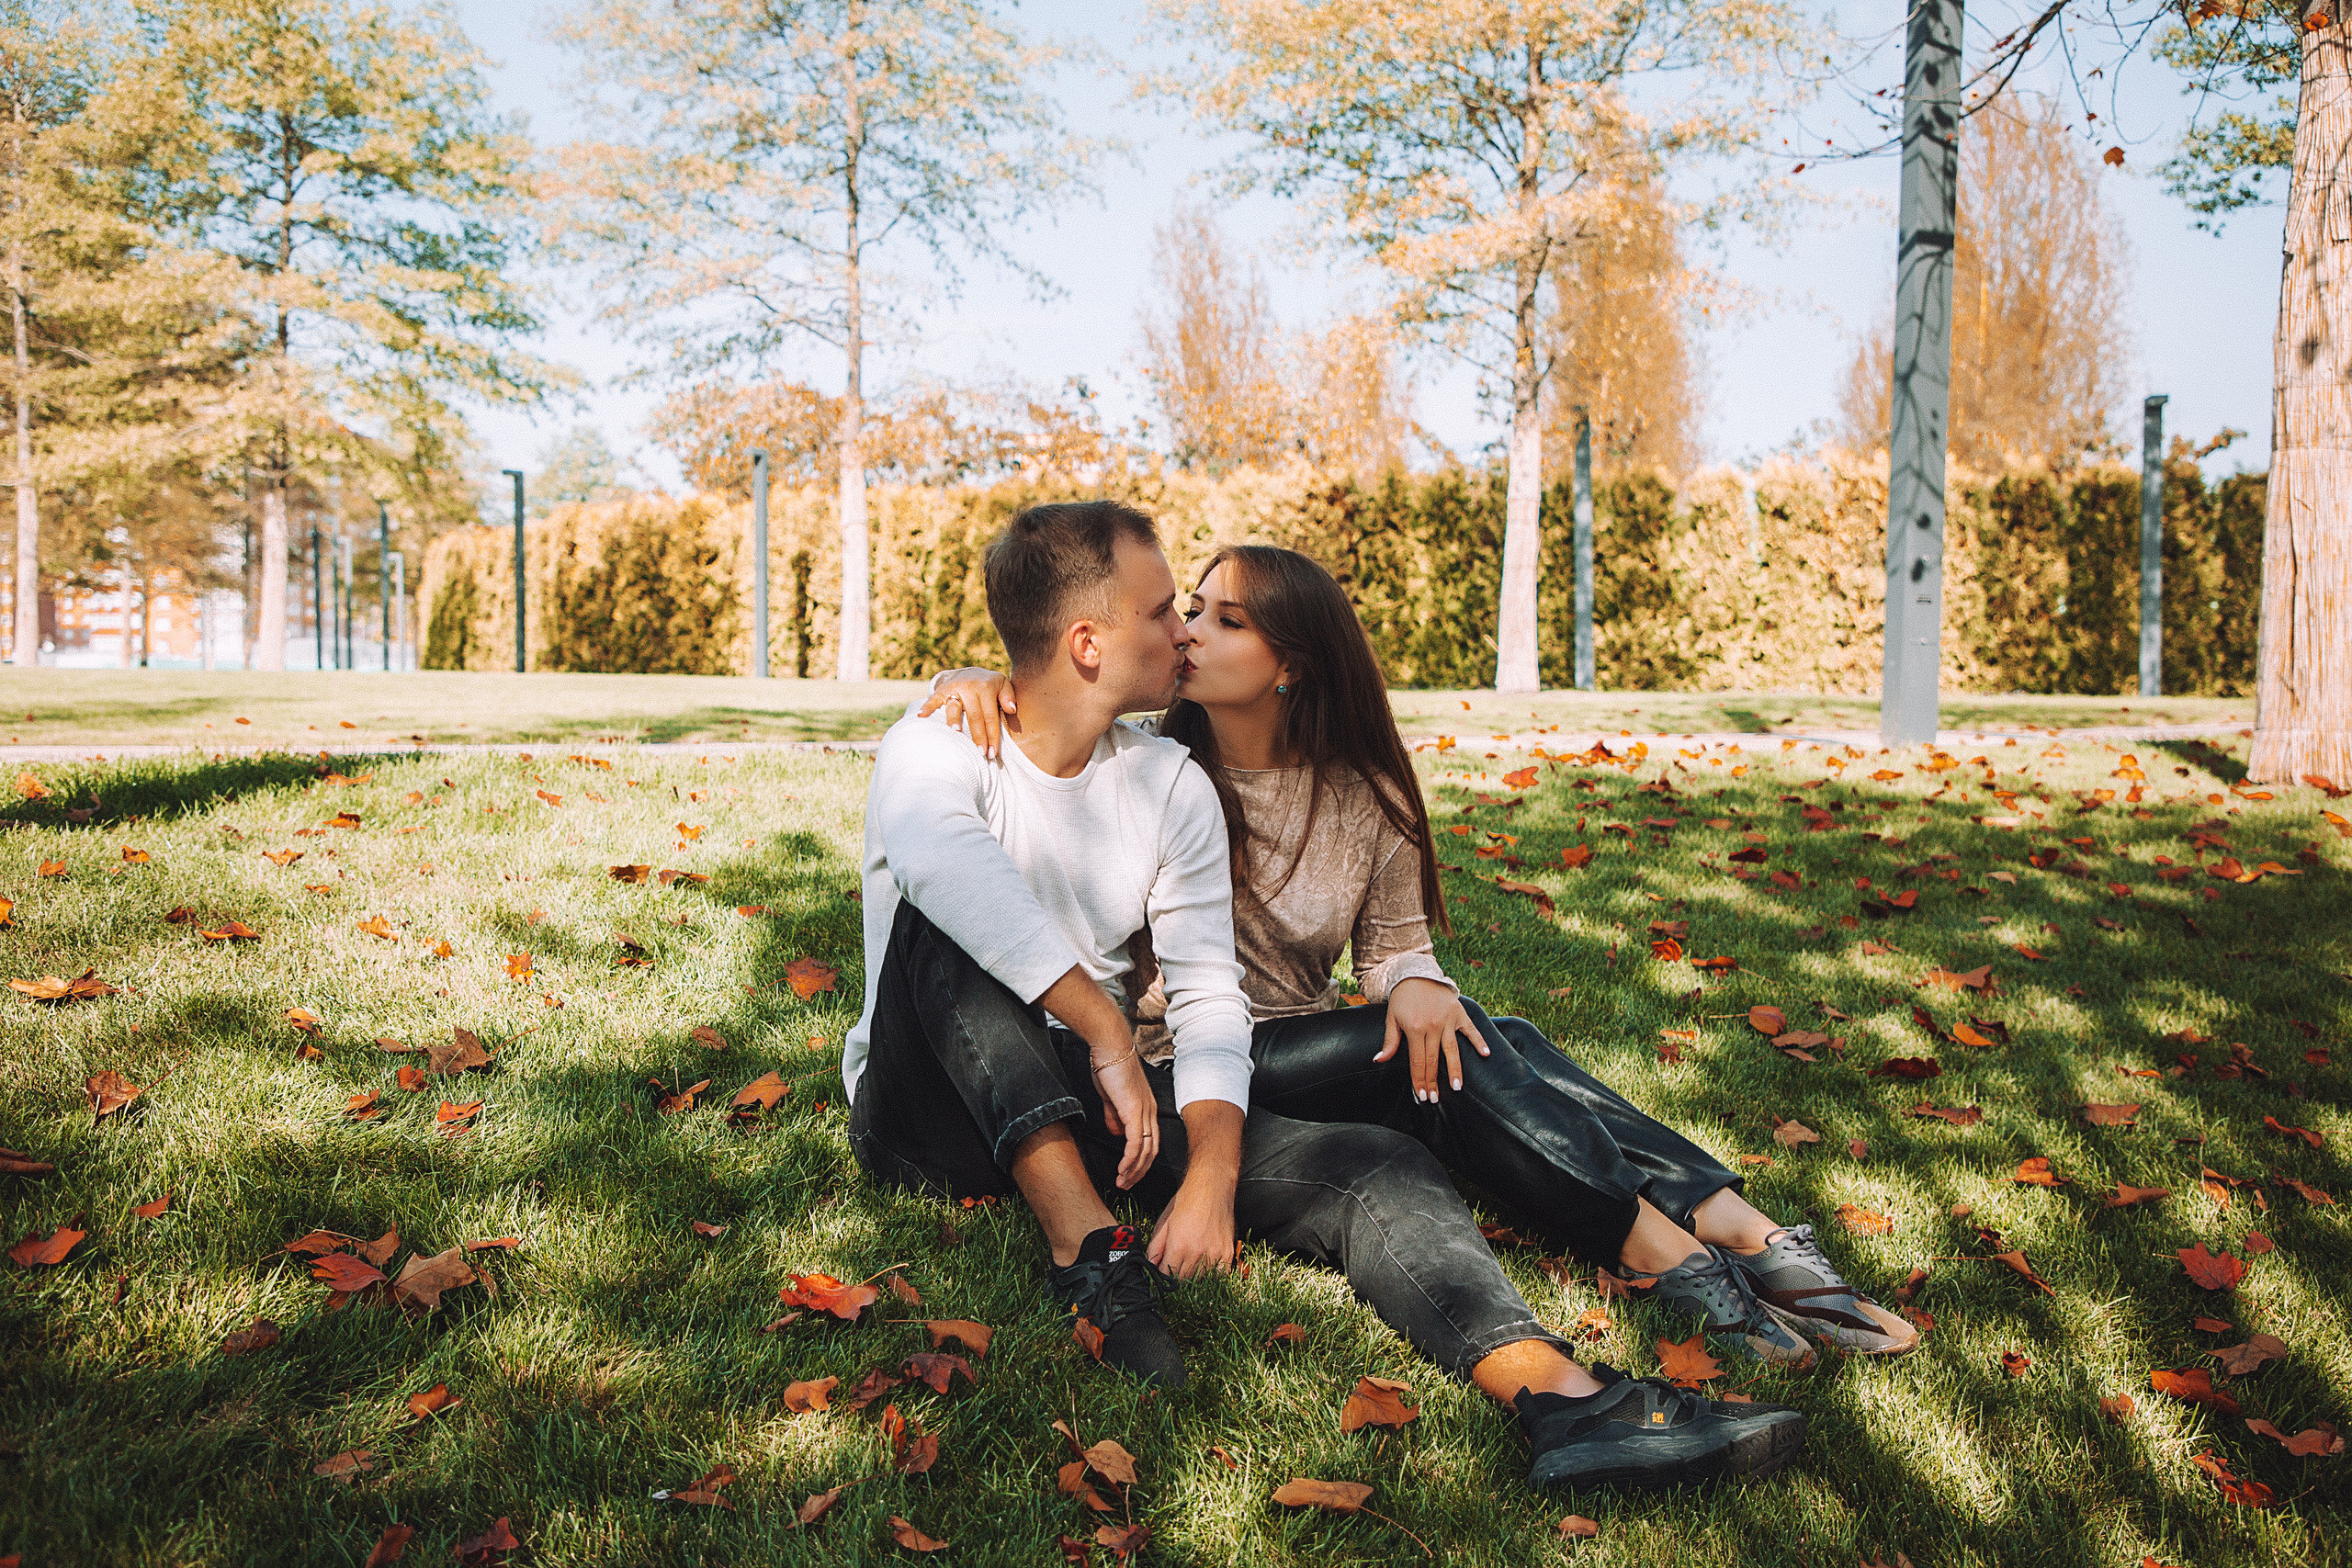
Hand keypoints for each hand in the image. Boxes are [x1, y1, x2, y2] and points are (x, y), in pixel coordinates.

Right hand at [915, 667, 1014, 758]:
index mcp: (986, 687)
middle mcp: (969, 687)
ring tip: (956, 733)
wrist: (972, 672)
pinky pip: (933, 699)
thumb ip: (1009, 696)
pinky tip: (921, 717)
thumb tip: (1011, 710)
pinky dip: (926, 707)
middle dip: (978, 736)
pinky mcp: (941, 690)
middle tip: (980, 753)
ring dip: (954, 720)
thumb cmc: (990, 685)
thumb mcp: (1003, 685)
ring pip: (954, 708)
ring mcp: (954, 689)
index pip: (990, 716)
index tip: (992, 753)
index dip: (992, 735)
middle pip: (974, 716)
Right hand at [1090, 1048, 1159, 1190]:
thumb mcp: (1111, 1096)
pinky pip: (1135, 1143)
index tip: (1129, 1173)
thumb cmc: (1109, 1066)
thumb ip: (1114, 1115)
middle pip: (1151, 1151)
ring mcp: (1144, 1112)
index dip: (1141, 1160)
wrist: (1110, 1047)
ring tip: (1122, 1183)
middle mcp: (1150, 1112)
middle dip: (1139, 1171)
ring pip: (1145, 1151)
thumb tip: (1116, 1132)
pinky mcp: (1134, 1111)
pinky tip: (1122, 1170)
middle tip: (1127, 1185)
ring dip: (1134, 1170)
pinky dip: (1129, 1160)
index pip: (1150, 1141)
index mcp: (1146, 1108)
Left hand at [1148, 1098, 1241, 1279]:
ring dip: (1193, 1277)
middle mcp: (1197, 1252)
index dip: (1162, 1275)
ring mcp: (1214, 1253)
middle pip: (1183, 1280)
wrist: (1212, 1186)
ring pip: (1200, 1279)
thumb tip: (1151, 1264)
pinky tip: (1205, 1267)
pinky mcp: (1227, 1252)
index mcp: (1179, 1245)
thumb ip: (1156, 1246)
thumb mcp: (1164, 1222)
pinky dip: (1212, 1276)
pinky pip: (1219, 1275)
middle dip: (1176, 1276)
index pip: (1167, 1274)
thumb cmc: (1187, 1200)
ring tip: (1189, 1266)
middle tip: (1174, 1269)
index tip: (1162, 1272)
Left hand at [1372, 977, 1486, 1103]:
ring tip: (1457, 1086)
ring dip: (1455, 1069)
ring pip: (1452, 1049)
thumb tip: (1379, 1060)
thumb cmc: (1402, 999)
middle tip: (1436, 1099)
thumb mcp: (1391, 1019)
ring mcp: (1447, 1019)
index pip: (1418, 1061)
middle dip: (1434, 1081)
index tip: (1423, 1095)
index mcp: (1414, 1028)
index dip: (1420, 1080)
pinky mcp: (1459, 1013)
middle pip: (1433, 1059)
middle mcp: (1432, 1026)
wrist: (1415, 973)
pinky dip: (1478, 1041)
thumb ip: (1389, 1042)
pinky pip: (1470, 1029)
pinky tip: (1485, 1054)